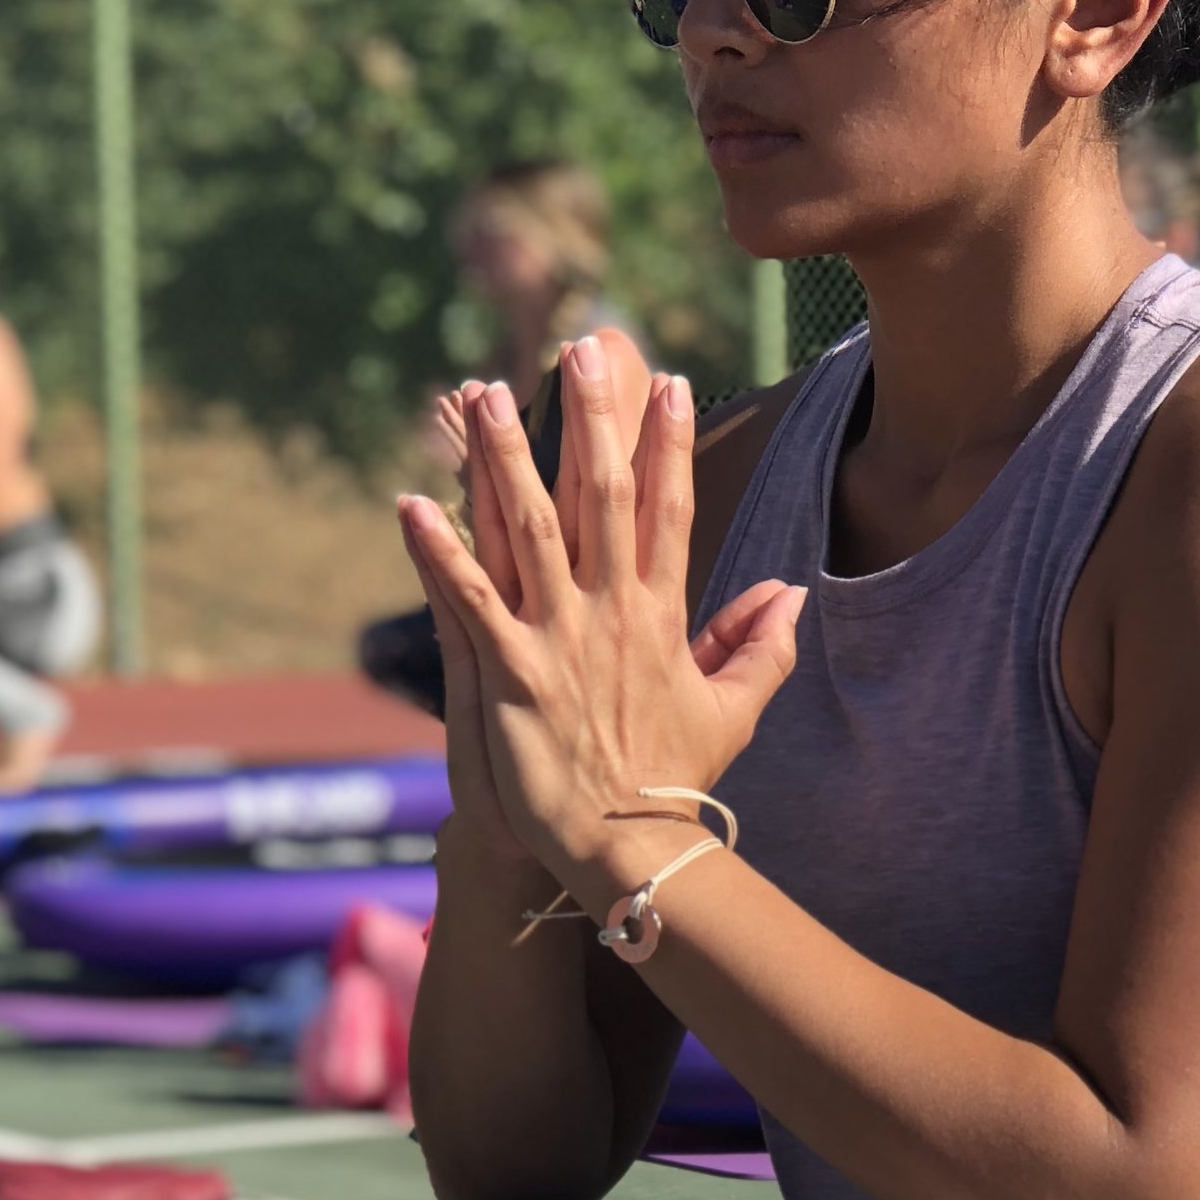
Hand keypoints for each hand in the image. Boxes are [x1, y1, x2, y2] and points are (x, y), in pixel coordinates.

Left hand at [398, 337, 802, 914]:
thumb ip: (758, 646)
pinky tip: (408, 505)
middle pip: (604, 496)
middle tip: (581, 348)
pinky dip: (439, 554)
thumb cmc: (673, 784)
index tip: (667, 381)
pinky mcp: (510, 675)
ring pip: (529, 528)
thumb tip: (790, 594)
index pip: (670, 510)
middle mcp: (611, 614)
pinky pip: (468, 600)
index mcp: (661, 617)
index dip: (668, 443)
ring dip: (502, 457)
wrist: (631, 851)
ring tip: (478, 393)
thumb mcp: (730, 712)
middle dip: (591, 418)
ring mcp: (558, 640)